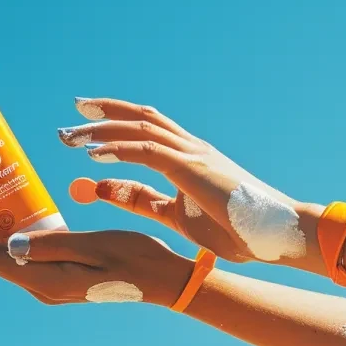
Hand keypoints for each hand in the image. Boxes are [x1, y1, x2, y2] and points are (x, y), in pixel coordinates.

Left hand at [0, 184, 192, 305]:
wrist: (164, 278)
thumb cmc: (136, 258)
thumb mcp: (95, 245)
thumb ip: (52, 245)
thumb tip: (7, 244)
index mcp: (47, 282)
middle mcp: (43, 288)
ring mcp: (52, 284)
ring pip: (8, 254)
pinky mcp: (62, 276)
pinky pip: (27, 253)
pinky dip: (14, 230)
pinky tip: (16, 209)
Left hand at [58, 98, 323, 267]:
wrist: (275, 232)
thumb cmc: (237, 229)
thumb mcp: (177, 215)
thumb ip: (143, 201)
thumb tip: (108, 190)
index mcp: (191, 157)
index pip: (148, 129)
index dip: (117, 122)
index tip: (87, 124)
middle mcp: (191, 148)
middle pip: (141, 117)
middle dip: (105, 112)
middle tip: (74, 113)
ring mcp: (193, 155)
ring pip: (140, 129)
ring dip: (102, 129)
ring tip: (71, 135)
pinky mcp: (191, 168)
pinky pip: (147, 151)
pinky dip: (119, 149)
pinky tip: (94, 154)